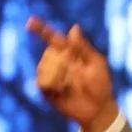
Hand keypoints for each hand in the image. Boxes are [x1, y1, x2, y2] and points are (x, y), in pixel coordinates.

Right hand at [26, 16, 118, 131]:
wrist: (98, 109)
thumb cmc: (101, 84)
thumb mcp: (96, 63)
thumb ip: (83, 47)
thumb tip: (74, 27)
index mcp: (70, 53)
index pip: (53, 39)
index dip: (41, 30)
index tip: (30, 22)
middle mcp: (58, 63)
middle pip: (49, 53)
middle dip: (61, 61)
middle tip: (77, 72)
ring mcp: (51, 76)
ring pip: (44, 67)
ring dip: (58, 73)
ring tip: (72, 83)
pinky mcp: (47, 91)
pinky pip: (42, 82)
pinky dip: (53, 84)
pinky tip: (64, 89)